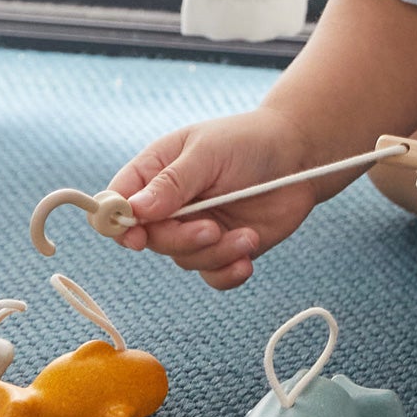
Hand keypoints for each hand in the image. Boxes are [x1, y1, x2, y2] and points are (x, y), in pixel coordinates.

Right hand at [107, 107, 324, 290]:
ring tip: (247, 235)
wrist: (299, 156)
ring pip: (184, 259)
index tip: (138, 236)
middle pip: (150, 239)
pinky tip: (248, 259)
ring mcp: (196, 227)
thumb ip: (172, 182)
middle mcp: (170, 204)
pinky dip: (228, 273)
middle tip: (212, 228)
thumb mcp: (208, 152)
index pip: (117, 202)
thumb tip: (134, 209)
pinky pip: (211, 275)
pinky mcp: (223, 247)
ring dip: (215, 253)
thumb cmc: (249, 141)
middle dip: (181, 239)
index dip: (118, 223)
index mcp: (156, 171)